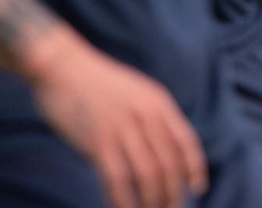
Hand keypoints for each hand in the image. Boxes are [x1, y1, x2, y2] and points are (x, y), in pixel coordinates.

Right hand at [29, 30, 207, 207]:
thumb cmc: (98, 84)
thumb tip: (164, 150)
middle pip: (169, 164)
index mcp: (158, 102)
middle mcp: (145, 114)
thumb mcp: (137, 92)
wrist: (63, 66)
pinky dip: (124, 200)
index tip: (198, 189)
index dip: (195, 168)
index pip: (186, 141)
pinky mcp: (98, 140)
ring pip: (147, 175)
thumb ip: (153, 116)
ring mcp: (122, 127)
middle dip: (173, 194)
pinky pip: (117, 178)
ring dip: (152, 201)